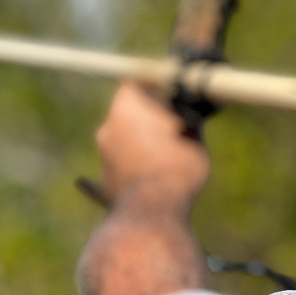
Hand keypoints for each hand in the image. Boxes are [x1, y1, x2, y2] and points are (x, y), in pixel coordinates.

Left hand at [95, 82, 209, 212]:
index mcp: (126, 105)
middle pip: (129, 112)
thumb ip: (185, 118)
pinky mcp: (105, 181)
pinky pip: (122, 169)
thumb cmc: (176, 165)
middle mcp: (108, 126)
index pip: (138, 83)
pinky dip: (135, 170)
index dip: (157, 87)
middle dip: (150, 117)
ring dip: (142, 144)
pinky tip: (150, 176)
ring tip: (169, 156)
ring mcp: (102, 155)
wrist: (153, 211)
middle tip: (174, 126)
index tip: (172, 94)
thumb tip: (187, 113)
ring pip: (125, 141)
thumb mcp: (193, 133)